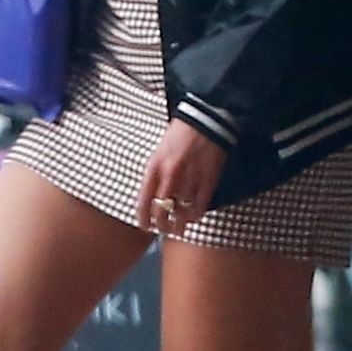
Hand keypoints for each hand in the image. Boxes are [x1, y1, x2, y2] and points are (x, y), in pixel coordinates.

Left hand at [136, 119, 227, 236]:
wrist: (203, 120)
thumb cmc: (179, 135)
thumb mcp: (158, 152)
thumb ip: (154, 174)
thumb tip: (150, 197)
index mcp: (154, 167)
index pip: (144, 201)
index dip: (143, 218)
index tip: (144, 226)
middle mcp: (170, 174)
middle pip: (162, 210)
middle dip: (161, 225)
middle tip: (162, 230)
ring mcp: (190, 178)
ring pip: (182, 211)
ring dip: (179, 224)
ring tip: (178, 229)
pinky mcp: (208, 178)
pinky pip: (200, 204)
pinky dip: (195, 215)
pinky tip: (193, 218)